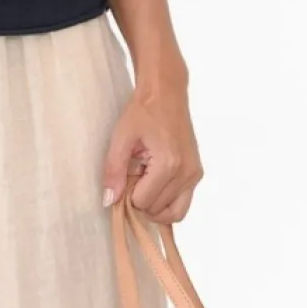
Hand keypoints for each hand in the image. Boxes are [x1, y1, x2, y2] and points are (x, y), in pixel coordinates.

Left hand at [101, 80, 202, 223]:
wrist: (166, 94)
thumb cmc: (143, 112)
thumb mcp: (121, 139)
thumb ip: (114, 171)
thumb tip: (109, 200)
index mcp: (169, 164)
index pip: (144, 203)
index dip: (128, 195)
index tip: (124, 177)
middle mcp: (187, 173)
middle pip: (158, 210)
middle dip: (141, 200)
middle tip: (134, 176)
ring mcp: (195, 174)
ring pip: (174, 213)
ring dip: (155, 204)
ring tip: (144, 181)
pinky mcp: (197, 173)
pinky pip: (183, 203)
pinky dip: (167, 201)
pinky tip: (154, 182)